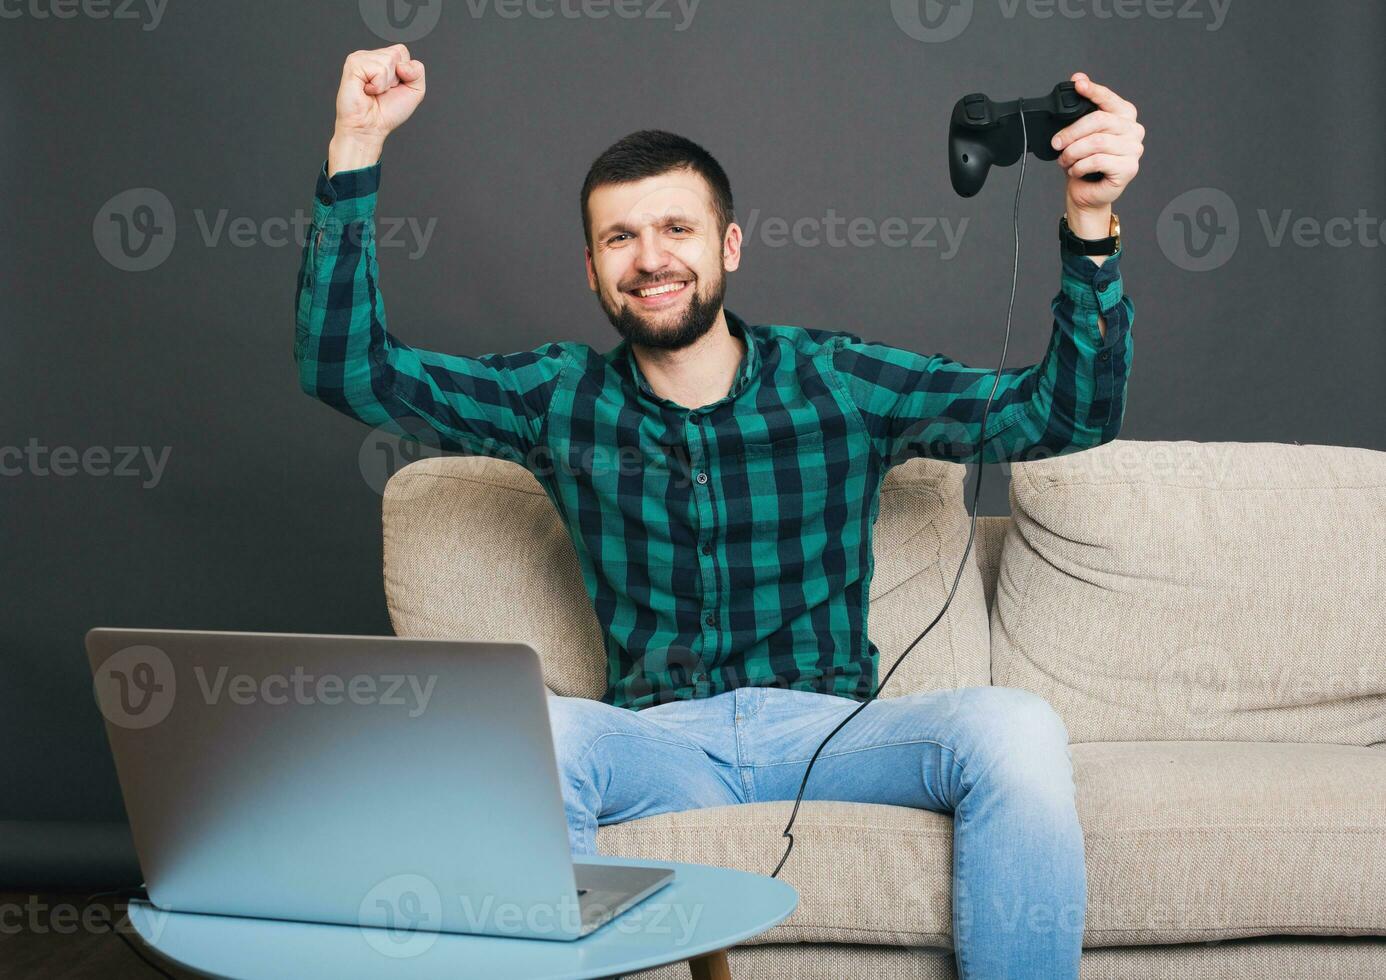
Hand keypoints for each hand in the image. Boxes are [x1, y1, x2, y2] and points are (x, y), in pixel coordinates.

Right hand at [328, 45, 426, 174]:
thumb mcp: (414, 91)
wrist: (370, 128)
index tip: (393, 87)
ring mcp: (360, 58)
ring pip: (388, 60)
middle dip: (396, 78)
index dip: (405, 72)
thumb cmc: (387, 112)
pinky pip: (379, 69)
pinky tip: (367, 91)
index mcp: (382, 59)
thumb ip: (418, 72)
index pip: (402, 51)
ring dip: (386, 83)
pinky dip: (378, 85)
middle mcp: (370, 56)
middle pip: (397, 53)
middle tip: (382, 91)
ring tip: (374, 91)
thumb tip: (402, 65)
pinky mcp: (353, 65)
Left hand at [1053, 72, 1143, 214]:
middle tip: (1056, 143)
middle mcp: (1133, 130)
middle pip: (1099, 120)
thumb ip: (1081, 111)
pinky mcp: (1129, 168)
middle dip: (1071, 132)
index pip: (1108, 98)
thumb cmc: (1084, 163)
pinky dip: (1080, 166)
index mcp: (1124, 116)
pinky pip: (1099, 161)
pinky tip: (1076, 170)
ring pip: (1097, 142)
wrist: (1087, 194)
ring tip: (1065, 160)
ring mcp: (1134, 149)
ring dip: (1073, 152)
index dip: (1092, 90)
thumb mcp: (1079, 135)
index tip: (1077, 83)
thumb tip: (1077, 81)